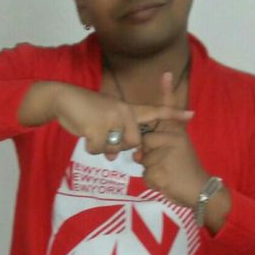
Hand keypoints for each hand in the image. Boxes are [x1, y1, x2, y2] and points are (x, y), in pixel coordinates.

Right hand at [51, 83, 194, 161]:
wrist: (63, 99)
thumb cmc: (83, 110)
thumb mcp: (102, 121)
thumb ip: (113, 137)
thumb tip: (113, 156)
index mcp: (128, 108)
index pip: (155, 110)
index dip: (173, 113)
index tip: (192, 115)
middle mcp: (124, 112)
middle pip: (134, 142)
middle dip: (119, 146)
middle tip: (103, 136)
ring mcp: (112, 118)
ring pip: (115, 148)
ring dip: (102, 146)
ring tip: (91, 132)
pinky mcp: (98, 126)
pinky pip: (99, 149)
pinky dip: (90, 147)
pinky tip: (84, 134)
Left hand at [134, 72, 207, 206]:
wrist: (201, 191)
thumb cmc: (187, 171)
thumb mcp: (179, 151)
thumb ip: (159, 146)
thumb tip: (138, 153)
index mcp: (178, 133)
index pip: (170, 110)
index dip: (167, 91)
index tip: (166, 73)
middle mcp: (174, 139)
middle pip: (144, 141)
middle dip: (147, 155)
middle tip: (166, 164)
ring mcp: (167, 155)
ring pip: (143, 160)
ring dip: (150, 170)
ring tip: (167, 174)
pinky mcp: (162, 171)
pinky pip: (146, 175)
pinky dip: (152, 182)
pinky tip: (167, 182)